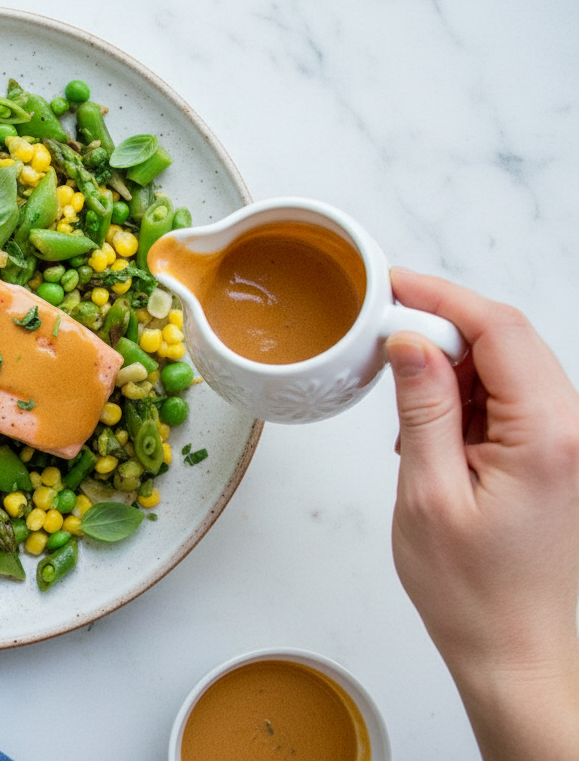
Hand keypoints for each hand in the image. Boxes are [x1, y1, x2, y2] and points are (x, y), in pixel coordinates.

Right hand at [387, 268, 578, 759]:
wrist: (515, 654)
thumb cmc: (472, 593)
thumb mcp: (427, 494)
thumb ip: (423, 409)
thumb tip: (409, 342)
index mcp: (549, 437)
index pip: (500, 331)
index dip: (441, 297)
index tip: (390, 286)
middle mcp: (575, 433)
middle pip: (509, 342)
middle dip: (443, 330)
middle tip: (382, 338)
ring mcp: (573, 446)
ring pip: (511, 370)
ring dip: (453, 371)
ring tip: (406, 412)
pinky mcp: (561, 460)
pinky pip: (515, 403)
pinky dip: (469, 402)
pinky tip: (435, 433)